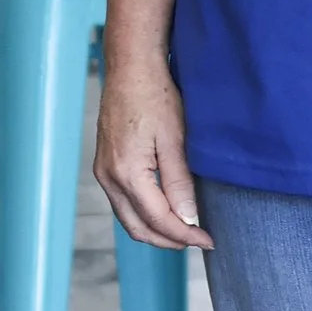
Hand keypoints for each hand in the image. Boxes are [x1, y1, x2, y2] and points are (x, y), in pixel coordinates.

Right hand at [95, 55, 211, 250]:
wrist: (130, 69)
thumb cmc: (154, 96)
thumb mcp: (175, 138)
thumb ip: (180, 182)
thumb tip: (188, 219)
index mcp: (126, 172)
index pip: (158, 219)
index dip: (185, 235)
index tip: (208, 241)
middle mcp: (109, 177)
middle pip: (138, 228)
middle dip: (169, 241)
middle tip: (198, 241)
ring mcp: (103, 172)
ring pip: (128, 219)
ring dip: (156, 230)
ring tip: (186, 229)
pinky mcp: (105, 165)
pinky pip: (123, 203)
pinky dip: (144, 215)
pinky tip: (166, 209)